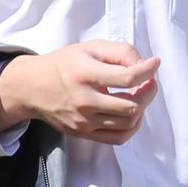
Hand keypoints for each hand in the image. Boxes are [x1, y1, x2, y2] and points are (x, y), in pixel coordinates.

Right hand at [0, 40, 159, 144]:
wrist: (32, 87)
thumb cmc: (64, 63)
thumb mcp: (89, 48)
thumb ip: (119, 52)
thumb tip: (144, 65)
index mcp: (85, 73)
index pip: (127, 77)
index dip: (148, 70)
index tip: (155, 63)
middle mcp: (84, 100)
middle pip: (131, 105)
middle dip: (149, 92)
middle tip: (149, 81)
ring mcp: (84, 121)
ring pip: (128, 123)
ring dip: (142, 108)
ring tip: (140, 95)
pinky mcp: (83, 133)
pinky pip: (117, 138)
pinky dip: (132, 126)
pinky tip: (132, 113)